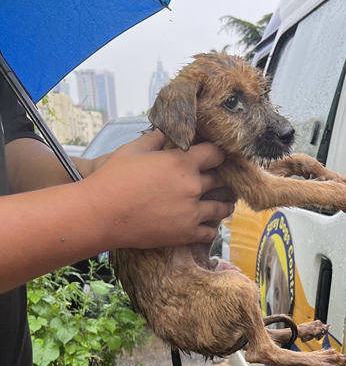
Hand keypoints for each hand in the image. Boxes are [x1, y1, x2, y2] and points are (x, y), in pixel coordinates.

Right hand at [81, 130, 235, 248]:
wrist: (101, 214)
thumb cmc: (113, 179)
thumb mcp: (132, 150)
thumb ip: (154, 139)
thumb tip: (164, 131)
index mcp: (182, 163)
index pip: (215, 154)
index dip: (218, 153)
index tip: (217, 156)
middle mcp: (192, 187)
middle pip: (221, 181)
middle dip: (222, 178)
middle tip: (223, 180)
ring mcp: (191, 213)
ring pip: (221, 208)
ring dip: (224, 203)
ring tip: (224, 202)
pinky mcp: (186, 234)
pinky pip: (210, 233)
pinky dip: (211, 228)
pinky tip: (209, 224)